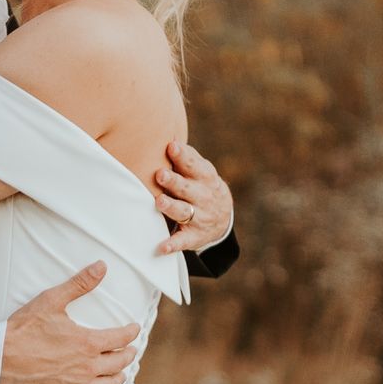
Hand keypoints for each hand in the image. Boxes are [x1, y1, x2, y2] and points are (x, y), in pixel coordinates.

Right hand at [0, 265, 138, 383]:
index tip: (133, 329)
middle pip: (120, 362)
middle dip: (128, 354)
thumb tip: (101, 266)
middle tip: (129, 350)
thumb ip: (79, 284)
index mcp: (88, 343)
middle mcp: (88, 367)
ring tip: (120, 370)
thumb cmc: (23, 330)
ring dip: (120, 376)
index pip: (122, 338)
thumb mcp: (51, 301)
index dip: (131, 332)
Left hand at [153, 137, 233, 254]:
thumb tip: (170, 136)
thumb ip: (187, 156)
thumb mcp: (201, 170)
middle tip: (160, 174)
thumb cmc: (202, 186)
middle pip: (187, 188)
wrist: (223, 218)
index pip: (194, 165)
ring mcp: (199, 217)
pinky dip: (173, 244)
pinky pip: (182, 241)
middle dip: (174, 181)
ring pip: (184, 211)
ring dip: (172, 207)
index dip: (183, 156)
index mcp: (205, 177)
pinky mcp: (193, 236)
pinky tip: (161, 247)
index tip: (171, 146)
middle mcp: (203, 197)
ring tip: (159, 202)